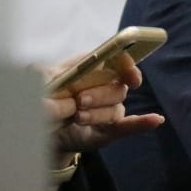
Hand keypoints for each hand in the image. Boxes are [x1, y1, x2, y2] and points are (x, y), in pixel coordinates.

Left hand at [42, 51, 163, 167]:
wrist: (37, 129)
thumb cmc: (42, 97)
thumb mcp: (35, 83)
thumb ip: (42, 81)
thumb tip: (50, 98)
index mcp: (94, 68)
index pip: (119, 60)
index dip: (126, 64)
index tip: (126, 71)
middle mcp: (106, 86)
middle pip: (118, 87)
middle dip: (100, 94)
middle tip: (80, 101)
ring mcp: (108, 109)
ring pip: (115, 109)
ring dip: (98, 113)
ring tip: (76, 117)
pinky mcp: (108, 130)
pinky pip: (129, 126)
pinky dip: (142, 122)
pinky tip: (155, 119)